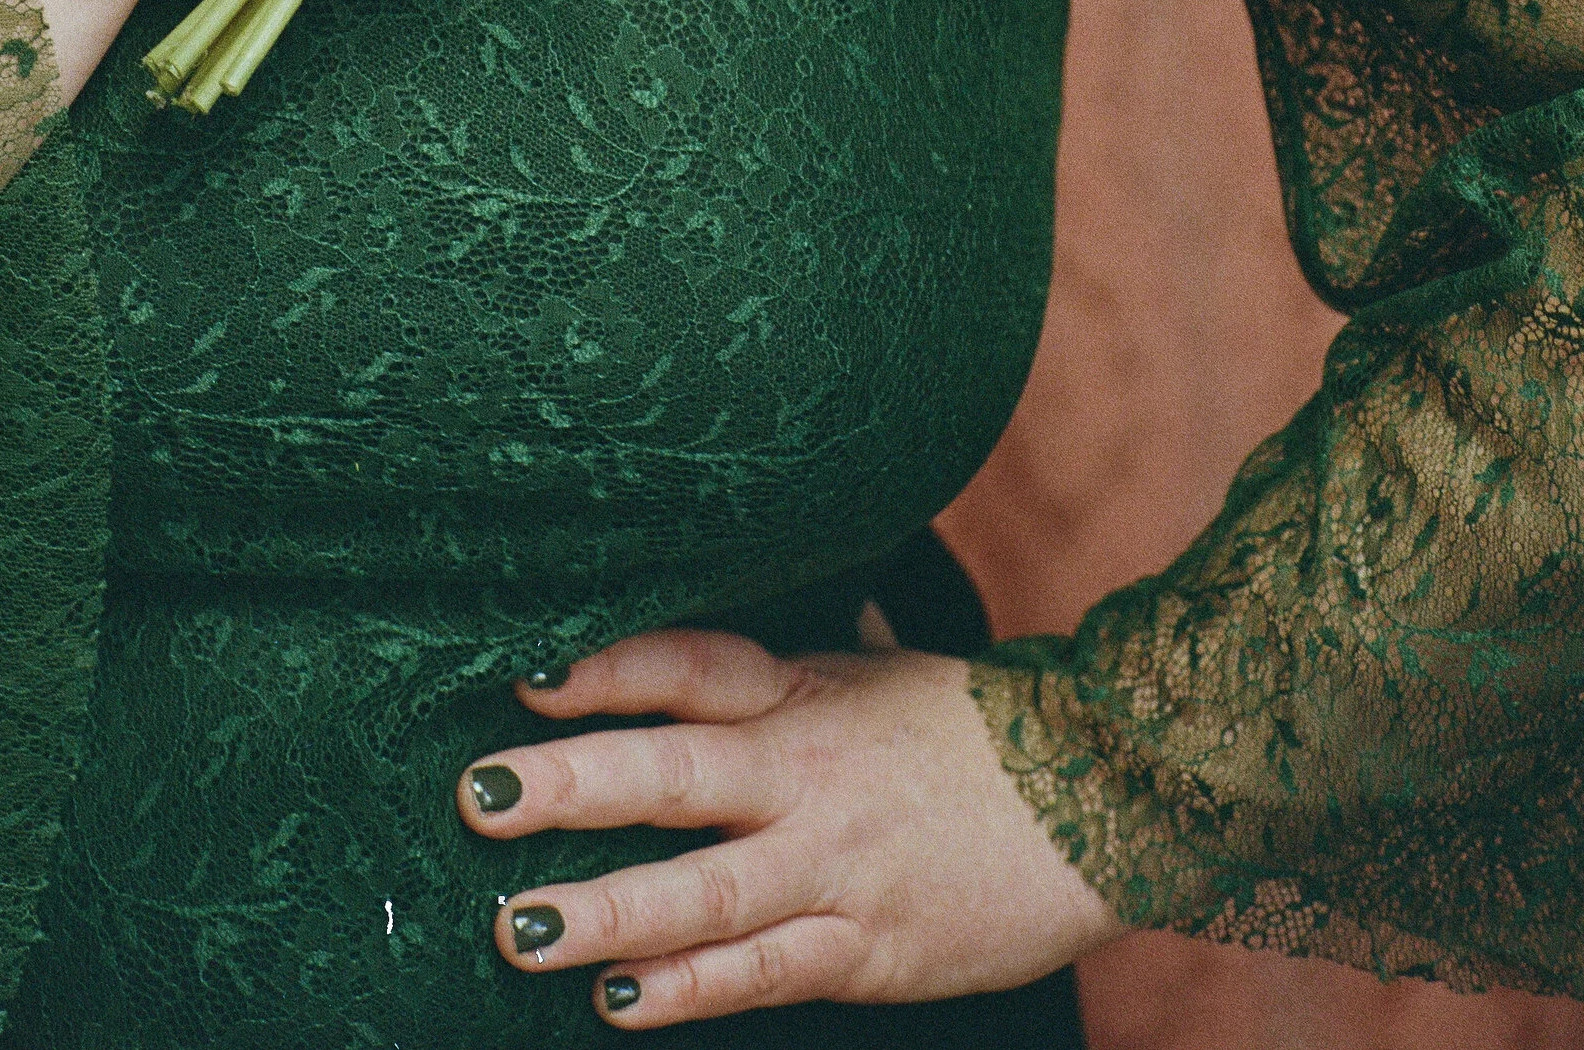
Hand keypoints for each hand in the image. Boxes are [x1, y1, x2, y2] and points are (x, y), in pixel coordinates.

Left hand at [457, 623, 1120, 1025]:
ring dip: (604, 910)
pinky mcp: (867, 947)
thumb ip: (794, 654)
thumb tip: (753, 583)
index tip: (523, 671)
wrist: (1104, 799)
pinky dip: (689, 989)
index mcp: (801, 692)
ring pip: (704, 890)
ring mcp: (835, 864)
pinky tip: (620, 1000)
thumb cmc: (970, 730)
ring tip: (519, 926)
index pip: (688, 665)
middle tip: (479, 796)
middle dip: (571, 785)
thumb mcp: (873, 669)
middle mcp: (806, 773)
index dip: (606, 667)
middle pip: (674, 771)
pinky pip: (764, 971)